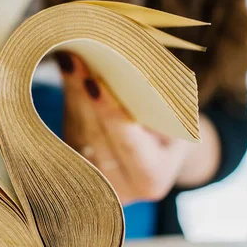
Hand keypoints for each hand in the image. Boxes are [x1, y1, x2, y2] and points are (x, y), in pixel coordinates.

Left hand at [55, 52, 220, 203]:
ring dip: (72, 94)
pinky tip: (69, 73)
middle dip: (84, 96)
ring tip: (69, 59)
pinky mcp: (77, 166)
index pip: (128, 145)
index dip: (110, 113)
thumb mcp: (178, 115)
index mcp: (151, 179)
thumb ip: (152, 101)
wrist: (164, 149)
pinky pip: (70, 130)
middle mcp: (120, 188)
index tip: (94, 82)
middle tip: (75, 58)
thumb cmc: (175, 126)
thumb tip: (118, 67)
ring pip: (77, 132)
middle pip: (96, 136)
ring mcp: (95, 180)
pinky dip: (70, 100)